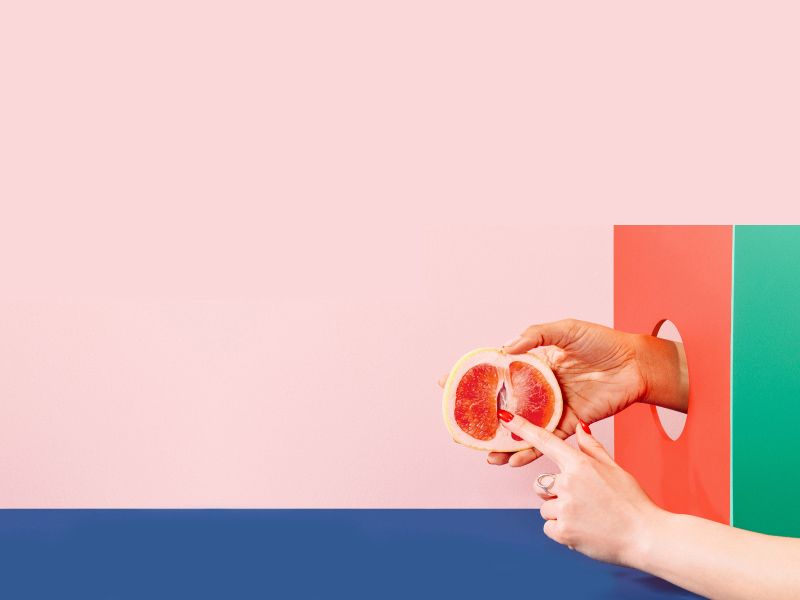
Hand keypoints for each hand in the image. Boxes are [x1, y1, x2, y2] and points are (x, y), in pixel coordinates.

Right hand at [439, 319, 675, 466]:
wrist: (637, 364)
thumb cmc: (602, 342)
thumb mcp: (566, 329)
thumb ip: (536, 335)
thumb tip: (506, 349)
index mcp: (534, 362)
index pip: (497, 370)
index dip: (473, 376)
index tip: (447, 382)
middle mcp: (540, 387)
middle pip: (505, 404)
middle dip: (482, 418)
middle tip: (462, 429)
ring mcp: (554, 406)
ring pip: (523, 427)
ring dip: (505, 442)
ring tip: (487, 455)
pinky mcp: (571, 421)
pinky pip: (547, 439)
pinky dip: (531, 451)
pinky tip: (515, 460)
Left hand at [499, 410, 662, 565]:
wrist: (646, 537)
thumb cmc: (632, 502)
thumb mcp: (614, 469)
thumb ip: (591, 448)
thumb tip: (580, 426)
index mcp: (579, 464)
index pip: (545, 441)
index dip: (522, 428)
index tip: (504, 416)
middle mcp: (567, 483)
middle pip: (542, 485)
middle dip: (556, 494)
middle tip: (584, 503)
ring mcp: (563, 507)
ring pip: (546, 508)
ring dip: (561, 514)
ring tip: (588, 518)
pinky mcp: (562, 531)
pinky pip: (549, 527)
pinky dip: (562, 531)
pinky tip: (583, 531)